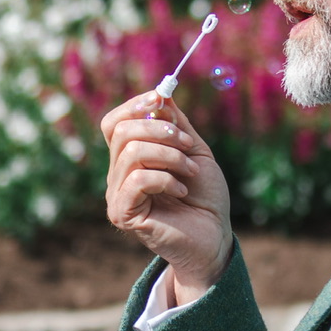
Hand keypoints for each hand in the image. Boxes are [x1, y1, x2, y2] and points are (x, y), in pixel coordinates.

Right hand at [101, 93, 232, 291]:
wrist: (215, 236)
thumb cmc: (205, 196)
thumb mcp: (193, 150)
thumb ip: (176, 124)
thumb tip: (161, 94)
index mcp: (130, 157)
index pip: (115, 122)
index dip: (135, 106)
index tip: (161, 99)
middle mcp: (118, 175)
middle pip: (122, 131)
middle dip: (161, 130)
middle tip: (187, 145)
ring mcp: (117, 195)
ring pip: (132, 152)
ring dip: (170, 156)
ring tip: (190, 171)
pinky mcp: (123, 214)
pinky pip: (138, 180)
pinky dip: (166, 179)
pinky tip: (181, 192)